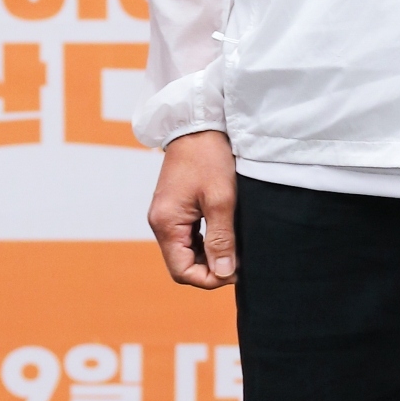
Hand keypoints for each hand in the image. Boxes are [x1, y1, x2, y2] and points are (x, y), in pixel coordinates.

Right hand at [147, 129, 237, 288]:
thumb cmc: (208, 156)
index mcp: (166, 224)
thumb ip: (221, 238)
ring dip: (209, 254)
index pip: (182, 271)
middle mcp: (160, 222)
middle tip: (238, 260)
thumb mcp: (221, 199)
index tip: (235, 271)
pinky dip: (205, 240)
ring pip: (186, 250)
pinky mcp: (175, 206)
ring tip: (234, 247)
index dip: (209, 278)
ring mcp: (166, 214)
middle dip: (210, 267)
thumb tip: (223, 273)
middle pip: (182, 263)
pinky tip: (224, 233)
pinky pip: (188, 234)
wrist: (198, 122)